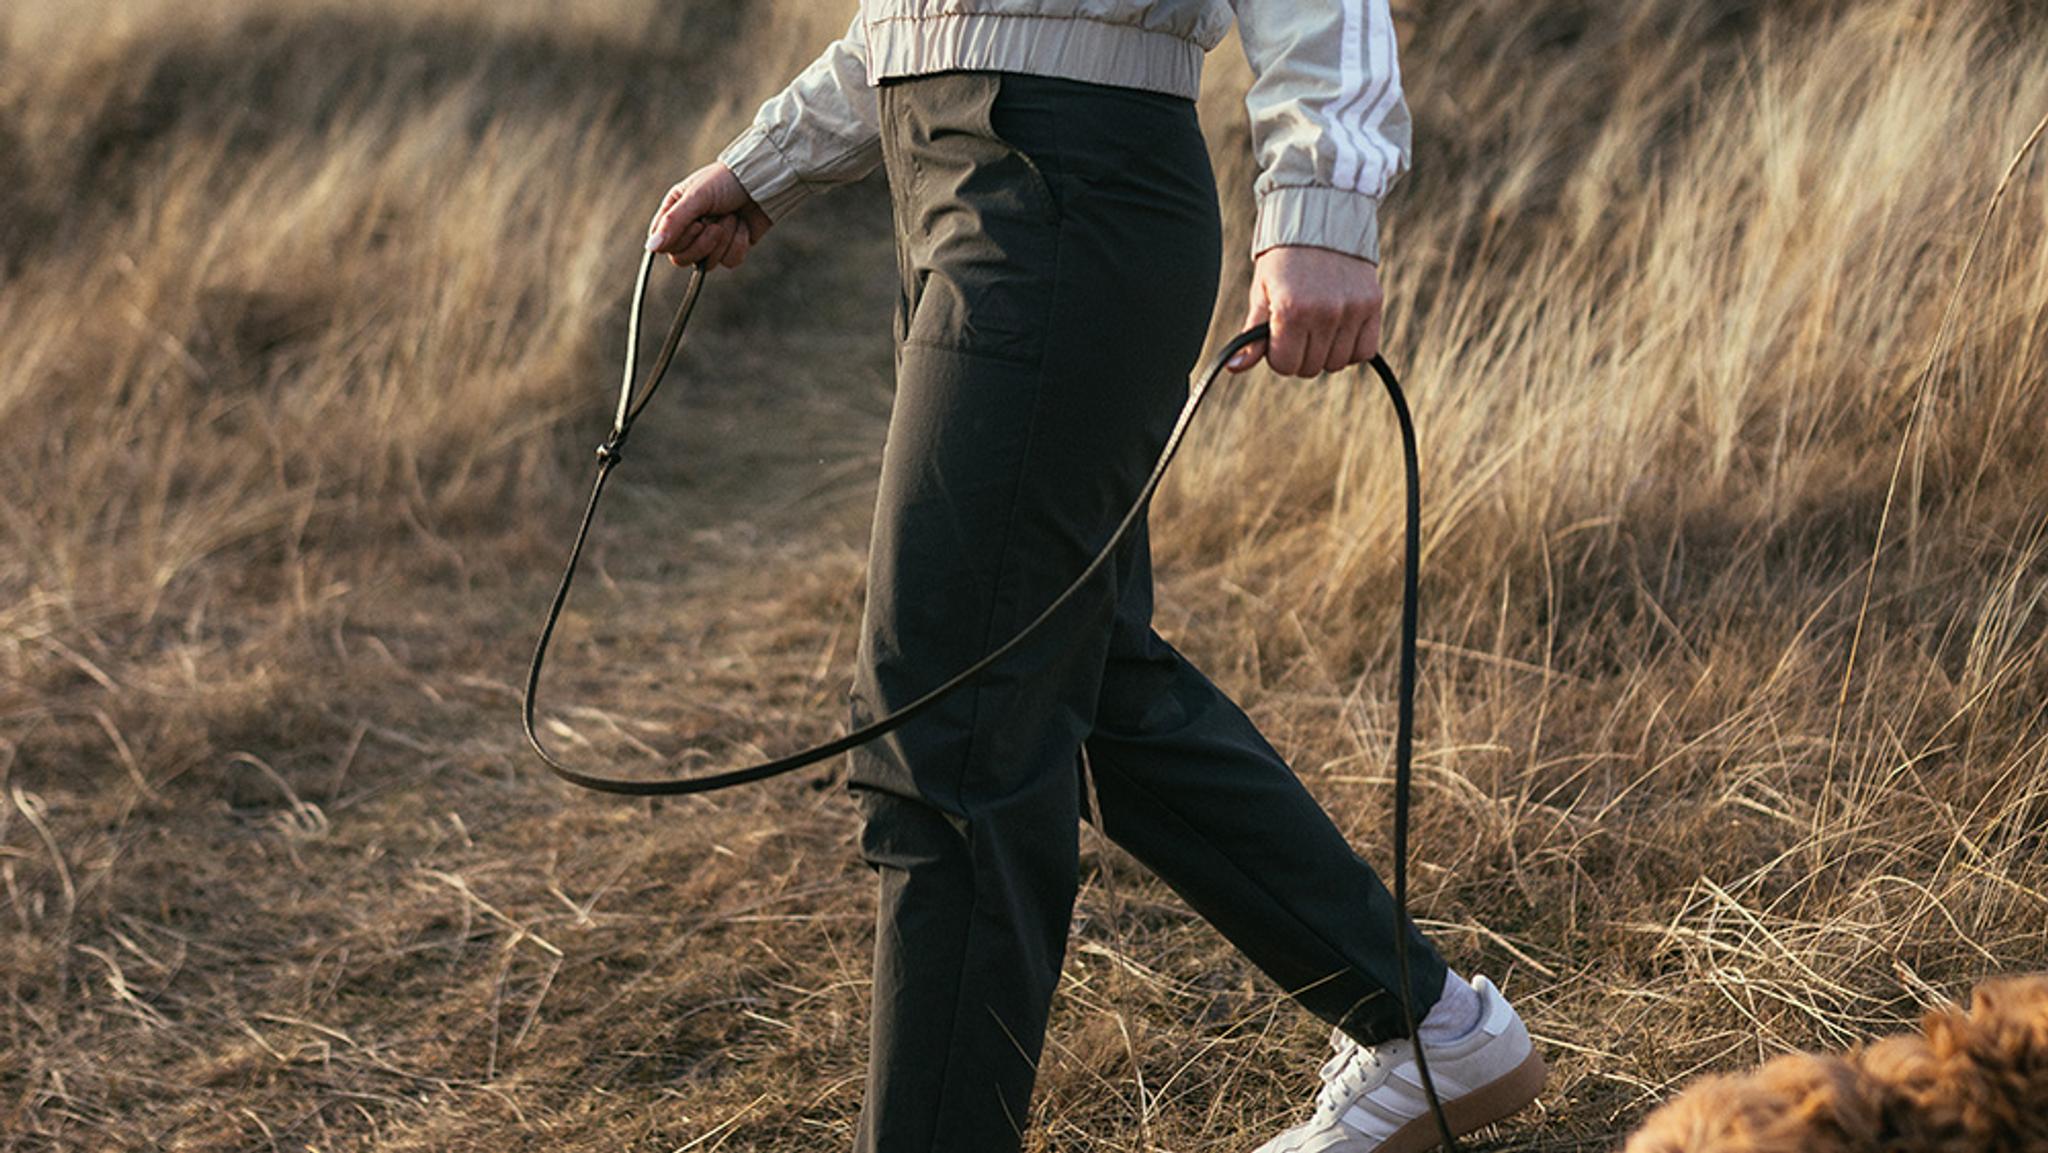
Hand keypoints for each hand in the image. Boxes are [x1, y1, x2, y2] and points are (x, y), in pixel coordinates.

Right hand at [644, 162, 772, 268]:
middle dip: (704, 242)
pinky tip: (743, 225)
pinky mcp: (730, 248)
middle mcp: (689, 230)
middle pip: (682, 259)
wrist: (761, 182)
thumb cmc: (724, 182)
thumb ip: (673, 222)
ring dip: (724, 240)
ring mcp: (710, 242)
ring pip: (707, 263)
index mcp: (674, 213)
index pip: (664, 245)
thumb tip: (651, 248)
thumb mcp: (696, 197)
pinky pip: (729, 262)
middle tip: (717, 223)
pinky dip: (738, 244)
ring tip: (732, 217)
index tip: (697, 223)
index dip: (680, 240)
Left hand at [1228, 246, 1383, 375]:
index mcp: (1291, 309)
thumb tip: (1234, 367)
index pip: (1285, 365)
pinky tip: (1339, 329)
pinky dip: (1351, 348)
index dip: (1278, 355)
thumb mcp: (1262, 292)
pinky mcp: (1372, 304)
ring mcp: (1351, 309)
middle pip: (1310, 367)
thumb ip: (1252, 335)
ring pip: (1337, 363)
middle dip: (1300, 353)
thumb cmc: (1284, 259)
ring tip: (1318, 324)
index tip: (1279, 336)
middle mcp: (1324, 311)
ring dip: (1325, 352)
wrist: (1320, 218)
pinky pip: (1364, 351)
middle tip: (1298, 327)